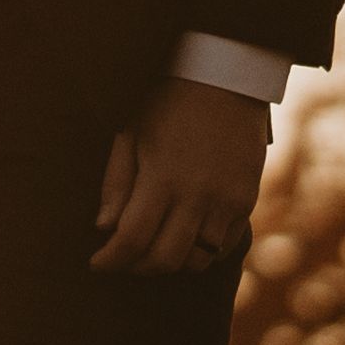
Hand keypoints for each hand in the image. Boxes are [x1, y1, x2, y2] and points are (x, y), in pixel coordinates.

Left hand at [88, 75, 273, 279]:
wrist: (226, 76)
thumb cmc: (167, 101)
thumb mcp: (131, 133)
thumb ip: (117, 182)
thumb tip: (104, 228)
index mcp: (163, 177)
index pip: (133, 239)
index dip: (111, 260)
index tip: (97, 263)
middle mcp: (199, 195)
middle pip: (165, 259)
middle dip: (137, 267)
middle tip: (122, 259)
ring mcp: (227, 200)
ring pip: (198, 260)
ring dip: (172, 262)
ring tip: (153, 248)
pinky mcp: (247, 199)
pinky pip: (225, 246)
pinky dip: (202, 251)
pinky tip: (185, 238)